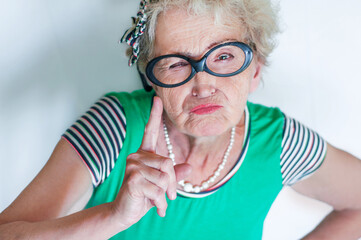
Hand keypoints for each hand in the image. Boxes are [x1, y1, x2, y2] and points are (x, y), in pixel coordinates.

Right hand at [111, 96, 190, 227]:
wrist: (126, 213)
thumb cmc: (144, 197)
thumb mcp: (162, 186)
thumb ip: (174, 175)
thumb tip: (189, 167)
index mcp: (144, 154)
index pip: (150, 131)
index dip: (154, 115)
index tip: (156, 99)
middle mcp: (137, 156)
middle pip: (168, 163)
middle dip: (173, 183)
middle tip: (170, 196)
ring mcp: (133, 166)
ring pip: (164, 177)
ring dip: (166, 195)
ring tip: (159, 202)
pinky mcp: (133, 179)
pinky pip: (158, 189)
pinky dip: (160, 203)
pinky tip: (155, 208)